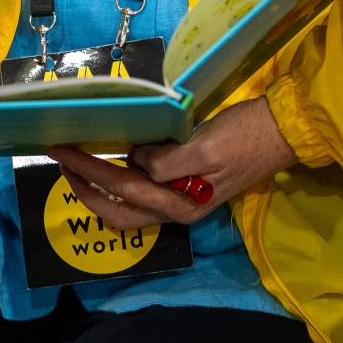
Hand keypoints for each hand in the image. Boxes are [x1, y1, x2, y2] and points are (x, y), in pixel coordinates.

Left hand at [47, 97, 296, 230]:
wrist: (282, 131)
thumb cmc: (244, 136)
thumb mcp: (203, 146)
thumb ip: (165, 162)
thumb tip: (135, 163)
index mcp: (180, 203)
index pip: (119, 188)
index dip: (85, 170)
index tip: (60, 150)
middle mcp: (178, 209)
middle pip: (118, 210)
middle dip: (84, 188)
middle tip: (60, 160)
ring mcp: (183, 200)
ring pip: (129, 204)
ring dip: (99, 186)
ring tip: (77, 160)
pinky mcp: (187, 186)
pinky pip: (144, 191)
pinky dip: (121, 180)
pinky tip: (112, 158)